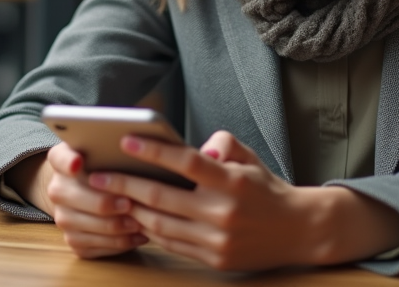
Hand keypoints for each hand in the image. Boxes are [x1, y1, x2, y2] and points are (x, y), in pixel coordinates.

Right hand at [22, 143, 149, 259]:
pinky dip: (119, 243)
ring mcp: (62, 217)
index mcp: (61, 159)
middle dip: (107, 202)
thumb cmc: (104, 164)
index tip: (78, 163)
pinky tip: (137, 235)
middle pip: (80, 197)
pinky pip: (96, 246)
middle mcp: (56, 189)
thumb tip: (135, 142)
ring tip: (141, 221)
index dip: (69, 161)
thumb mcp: (103, 147)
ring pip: (91, 225)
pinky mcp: (73, 240)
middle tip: (131, 202)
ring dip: (118, 226)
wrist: (86, 189)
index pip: (61, 158)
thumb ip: (110, 143)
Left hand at [87, 130, 398, 270]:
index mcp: (232, 181)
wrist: (299, 230)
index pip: (185, 162)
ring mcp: (217, 240)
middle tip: (99, 175)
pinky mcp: (214, 260)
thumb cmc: (265, 187)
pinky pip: (172, 244)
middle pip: (163, 197)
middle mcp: (223, 212)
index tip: (125, 139)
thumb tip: (193, 150)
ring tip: (110, 197)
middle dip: (125, 185)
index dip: (153, 150)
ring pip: (161, 224)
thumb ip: (220, 143)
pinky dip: (150, 230)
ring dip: (132, 210)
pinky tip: (135, 217)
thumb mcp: (249, 157)